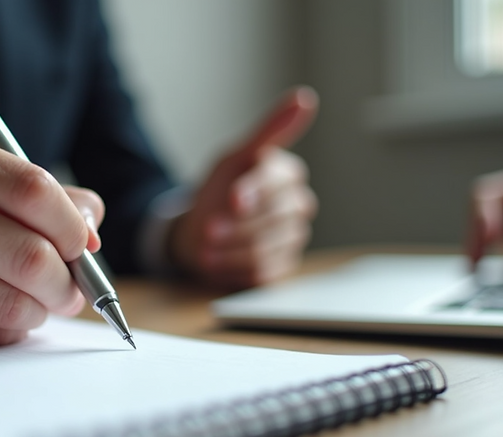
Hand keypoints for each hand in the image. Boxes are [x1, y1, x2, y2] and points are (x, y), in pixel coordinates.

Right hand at [0, 126, 103, 349]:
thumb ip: (47, 197)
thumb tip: (92, 230)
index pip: (32, 188)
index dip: (71, 226)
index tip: (82, 245)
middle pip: (29, 254)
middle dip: (67, 281)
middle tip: (71, 288)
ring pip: (13, 303)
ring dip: (40, 309)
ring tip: (32, 301)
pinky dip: (8, 330)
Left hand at [169, 87, 318, 288]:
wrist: (197, 234)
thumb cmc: (218, 192)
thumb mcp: (235, 157)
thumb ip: (269, 131)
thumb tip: (305, 97)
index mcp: (288, 174)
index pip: (281, 181)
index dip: (255, 192)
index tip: (231, 201)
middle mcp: (298, 205)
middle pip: (277, 218)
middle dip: (237, 225)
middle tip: (209, 230)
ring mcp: (293, 238)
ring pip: (269, 247)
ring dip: (230, 249)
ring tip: (206, 248)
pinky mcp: (283, 267)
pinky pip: (264, 272)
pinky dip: (233, 267)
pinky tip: (219, 260)